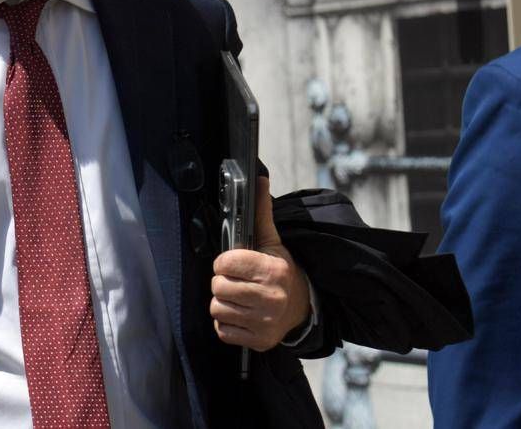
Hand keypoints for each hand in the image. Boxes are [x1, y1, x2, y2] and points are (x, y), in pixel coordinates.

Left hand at [209, 175, 310, 350]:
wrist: (303, 307)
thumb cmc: (281, 270)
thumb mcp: (273, 242)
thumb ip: (261, 213)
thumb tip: (258, 179)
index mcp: (271, 270)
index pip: (224, 263)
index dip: (224, 262)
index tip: (233, 263)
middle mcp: (270, 298)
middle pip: (218, 287)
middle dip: (222, 282)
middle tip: (236, 281)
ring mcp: (264, 322)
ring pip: (217, 308)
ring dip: (223, 302)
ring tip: (238, 297)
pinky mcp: (259, 341)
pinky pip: (223, 330)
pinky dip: (227, 323)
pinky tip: (240, 314)